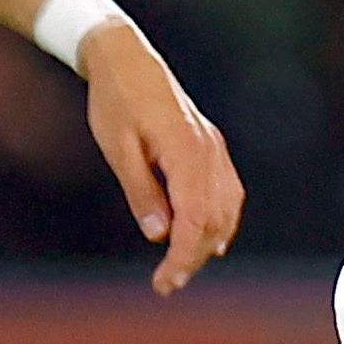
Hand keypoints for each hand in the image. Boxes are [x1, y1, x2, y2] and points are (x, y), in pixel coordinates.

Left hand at [80, 25, 246, 290]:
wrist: (126, 59)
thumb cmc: (116, 101)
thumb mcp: (118, 149)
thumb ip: (141, 192)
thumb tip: (159, 236)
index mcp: (186, 150)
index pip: (196, 218)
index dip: (184, 256)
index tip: (166, 282)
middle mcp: (208, 151)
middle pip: (215, 220)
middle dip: (194, 256)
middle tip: (166, 284)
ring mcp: (214, 148)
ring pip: (226, 209)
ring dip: (208, 243)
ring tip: (181, 268)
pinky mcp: (210, 147)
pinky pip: (227, 193)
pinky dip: (220, 221)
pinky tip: (211, 241)